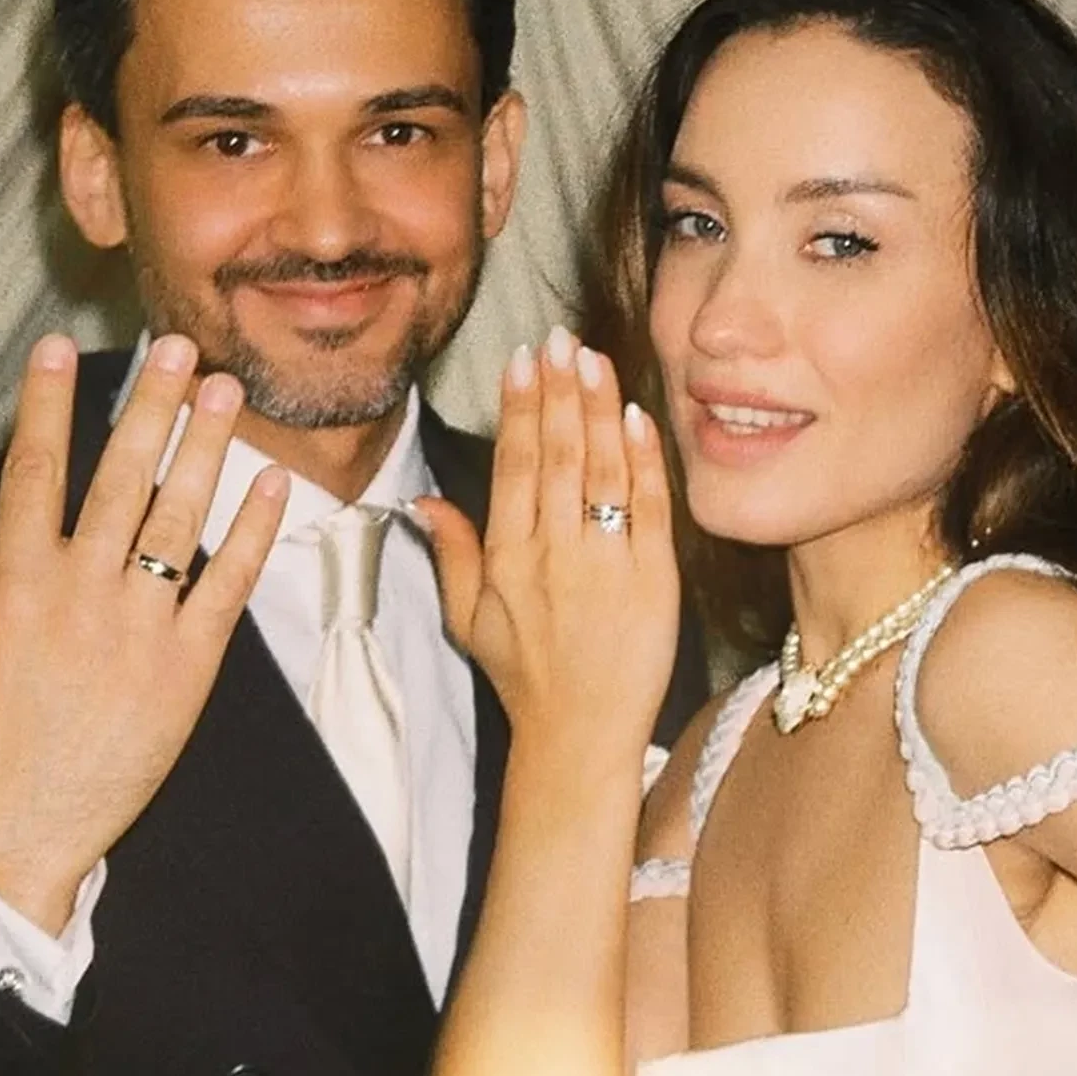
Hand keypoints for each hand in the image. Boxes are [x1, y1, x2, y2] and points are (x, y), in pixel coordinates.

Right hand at [0, 333, 287, 932]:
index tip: (63, 348)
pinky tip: (271, 484)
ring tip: (226, 389)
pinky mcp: (190, 668)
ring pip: (181, 518)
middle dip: (150, 404)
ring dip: (205, 447)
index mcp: (13, 583)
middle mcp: (82, 593)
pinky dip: (254, 534)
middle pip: (123, 476)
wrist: (18, 835)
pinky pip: (229, 586)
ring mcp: (141, 629)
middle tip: (177, 346)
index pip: (35, 469)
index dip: (49, 404)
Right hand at [415, 327, 678, 774]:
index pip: (514, 466)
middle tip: (561, 339)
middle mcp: (554, 555)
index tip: (523, 359)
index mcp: (508, 559)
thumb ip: (451, 553)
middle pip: (556, 456)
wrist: (579, 737)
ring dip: (598, 410)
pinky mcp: (653, 580)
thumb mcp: (468, 619)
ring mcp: (606, 565)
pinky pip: (648, 509)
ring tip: (595, 360)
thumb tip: (423, 500)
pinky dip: (643, 461)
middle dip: (558, 391)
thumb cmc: (526, 678)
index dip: (519, 407)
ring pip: (600, 472)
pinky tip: (638, 418)